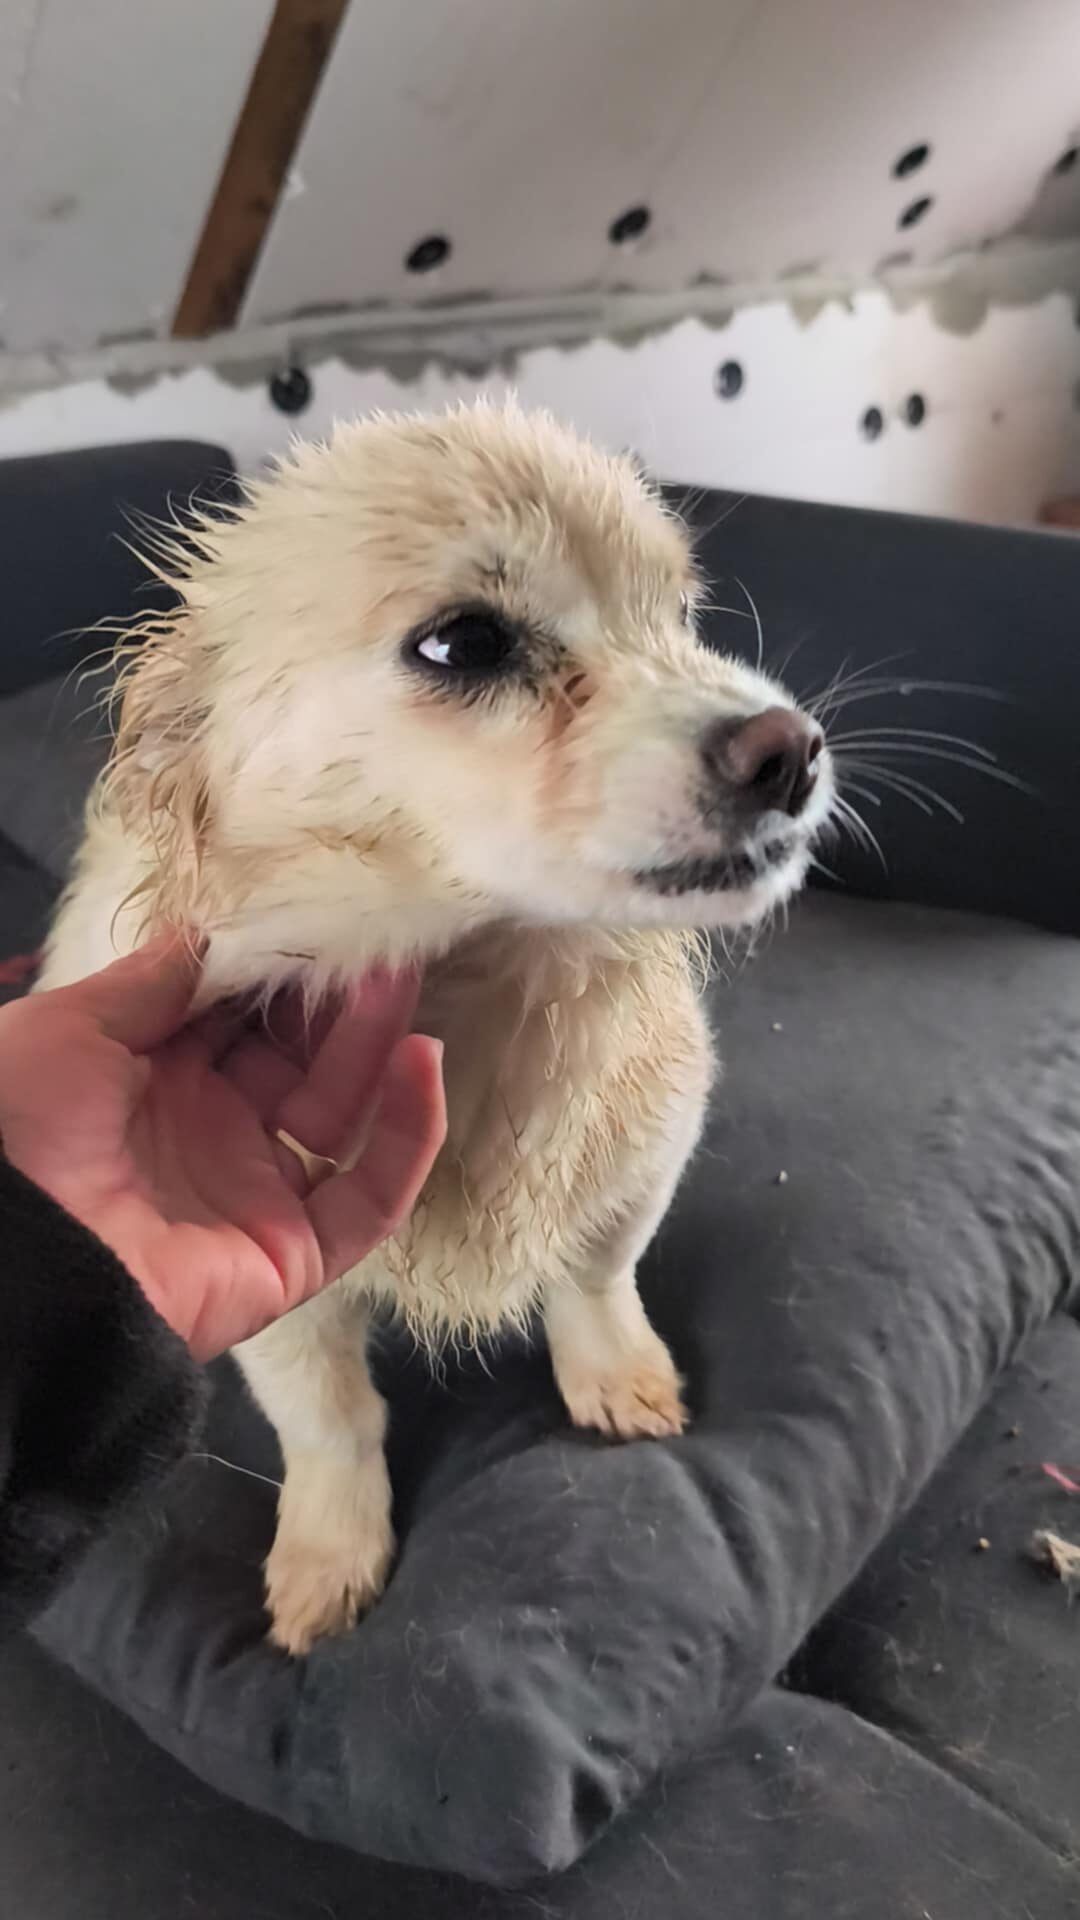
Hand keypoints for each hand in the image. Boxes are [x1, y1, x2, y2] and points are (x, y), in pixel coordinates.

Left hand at [0, 936, 445, 1359]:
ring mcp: (254, 1194)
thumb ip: (153, 981)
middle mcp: (209, 1133)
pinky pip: (370, 1197)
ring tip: (400, 981)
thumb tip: (220, 931)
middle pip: (298, 1058)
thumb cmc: (18, 1129)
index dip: (282, 970)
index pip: (240, 1016)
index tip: (324, 916)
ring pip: (340, 1113)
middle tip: (382, 939)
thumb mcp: (69, 1029)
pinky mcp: (294, 1255)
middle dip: (338, 1000)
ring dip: (377, 1047)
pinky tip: (420, 1064)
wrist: (13, 1261)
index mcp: (150, 1081)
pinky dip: (408, 1135)